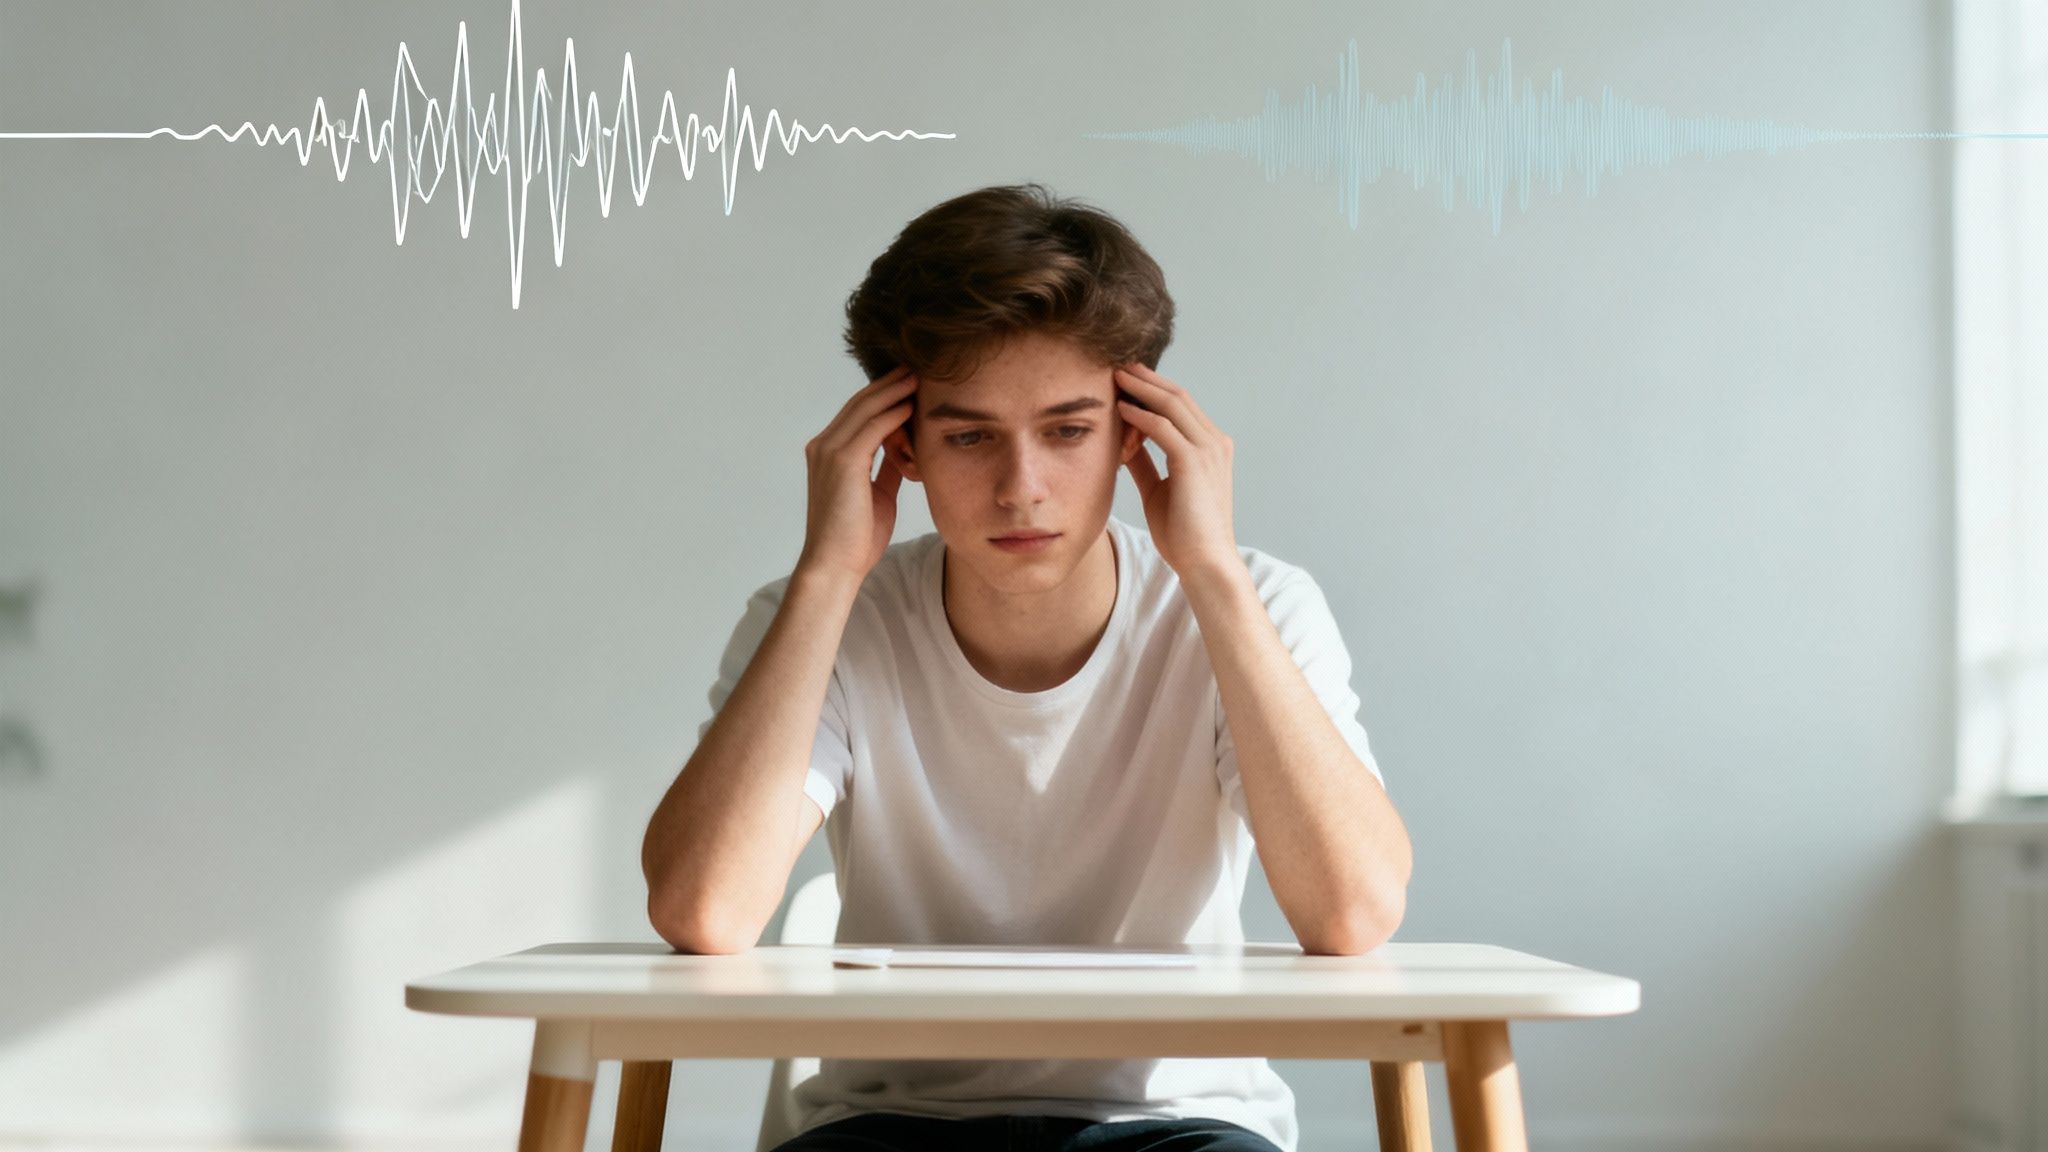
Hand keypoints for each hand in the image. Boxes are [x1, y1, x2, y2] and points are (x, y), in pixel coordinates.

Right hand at [795, 367, 917, 584]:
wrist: (835, 565)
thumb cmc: (855, 537)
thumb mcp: (878, 493)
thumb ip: (887, 467)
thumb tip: (904, 448)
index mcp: (828, 453)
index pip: (858, 413)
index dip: (883, 395)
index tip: (909, 382)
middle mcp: (824, 446)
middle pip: (860, 403)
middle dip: (889, 384)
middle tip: (916, 367)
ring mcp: (829, 451)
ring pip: (865, 409)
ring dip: (893, 391)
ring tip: (918, 377)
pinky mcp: (843, 462)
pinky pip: (872, 428)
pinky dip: (892, 413)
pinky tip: (912, 405)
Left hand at [1114, 363, 1239, 577]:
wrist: (1204, 562)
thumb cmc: (1184, 532)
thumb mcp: (1158, 489)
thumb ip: (1145, 463)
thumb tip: (1125, 443)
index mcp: (1211, 447)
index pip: (1181, 406)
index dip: (1153, 389)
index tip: (1126, 380)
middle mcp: (1214, 442)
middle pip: (1177, 396)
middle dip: (1147, 379)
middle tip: (1118, 366)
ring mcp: (1208, 450)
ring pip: (1172, 404)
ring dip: (1141, 389)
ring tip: (1115, 378)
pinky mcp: (1194, 462)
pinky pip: (1163, 427)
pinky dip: (1140, 415)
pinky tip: (1120, 409)